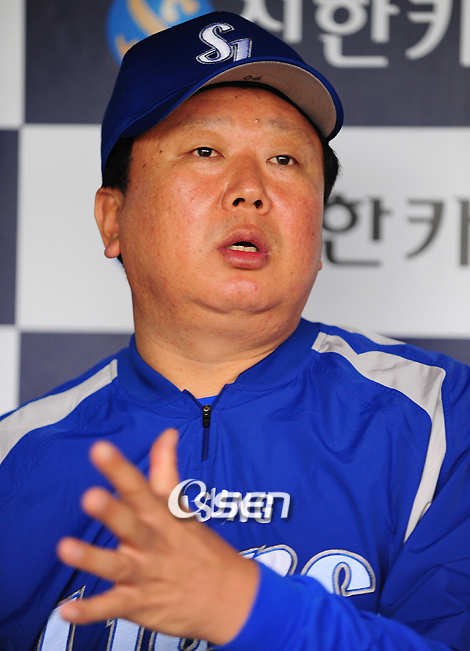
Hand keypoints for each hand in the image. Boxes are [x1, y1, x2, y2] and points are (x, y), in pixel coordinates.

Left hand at [57, 428, 258, 644]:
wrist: (231, 598)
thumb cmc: (199, 547)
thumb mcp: (182, 507)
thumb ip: (166, 469)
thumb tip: (166, 433)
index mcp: (161, 516)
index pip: (139, 488)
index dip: (119, 469)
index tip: (100, 450)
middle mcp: (153, 543)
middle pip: (130, 524)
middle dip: (111, 511)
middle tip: (90, 496)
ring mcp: (146, 575)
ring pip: (117, 565)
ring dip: (92, 558)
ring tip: (65, 548)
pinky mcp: (139, 604)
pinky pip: (112, 607)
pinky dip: (90, 612)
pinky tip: (66, 611)